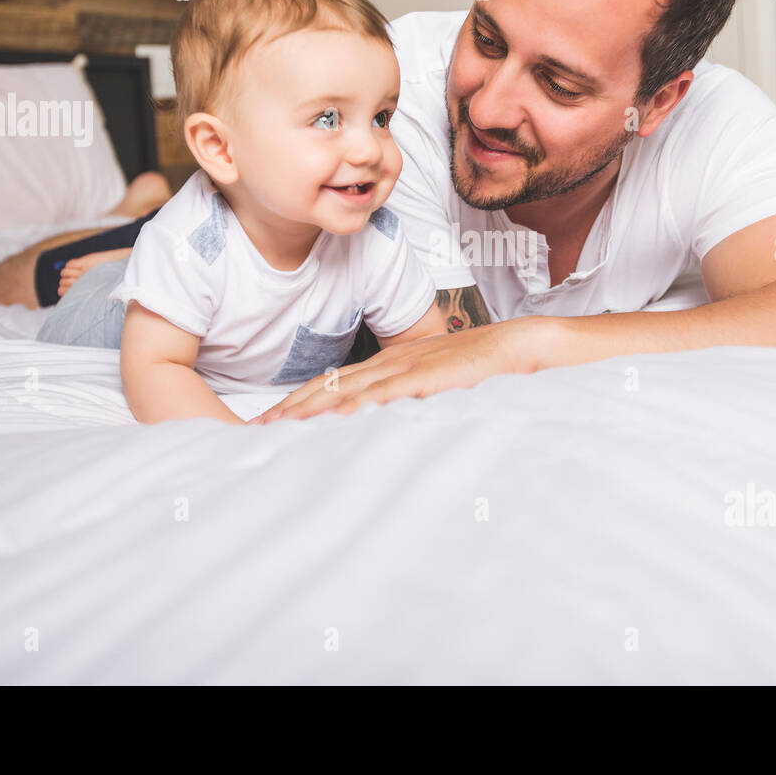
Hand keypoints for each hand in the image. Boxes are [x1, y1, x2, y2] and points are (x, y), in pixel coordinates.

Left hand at [257, 316, 547, 421]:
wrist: (518, 345)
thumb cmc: (482, 368)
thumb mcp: (435, 386)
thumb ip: (409, 401)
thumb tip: (382, 425)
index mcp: (390, 365)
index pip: (335, 384)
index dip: (302, 403)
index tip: (273, 422)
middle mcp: (390, 364)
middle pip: (329, 386)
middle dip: (291, 408)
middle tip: (258, 429)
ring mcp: (406, 368)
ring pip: (349, 388)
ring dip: (312, 409)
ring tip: (281, 428)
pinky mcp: (427, 376)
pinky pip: (387, 392)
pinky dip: (360, 405)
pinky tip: (338, 418)